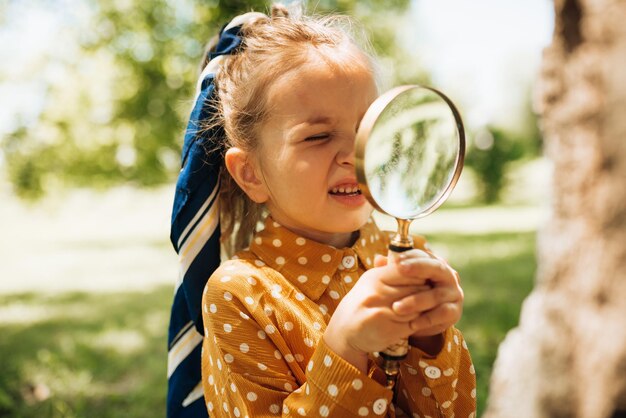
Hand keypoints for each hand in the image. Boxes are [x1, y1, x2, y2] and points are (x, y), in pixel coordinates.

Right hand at [323, 253, 432, 371]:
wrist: (344, 331)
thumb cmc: (362, 304)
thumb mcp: (372, 282)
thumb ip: (392, 272)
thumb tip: (418, 261)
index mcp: (375, 277)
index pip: (407, 270)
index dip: (420, 275)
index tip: (426, 279)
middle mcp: (377, 293)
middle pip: (416, 288)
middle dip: (424, 293)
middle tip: (429, 296)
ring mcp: (382, 312)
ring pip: (417, 307)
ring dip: (422, 309)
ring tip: (422, 310)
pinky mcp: (389, 329)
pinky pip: (414, 323)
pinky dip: (418, 323)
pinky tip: (416, 322)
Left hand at [391, 250, 463, 342]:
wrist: (419, 321)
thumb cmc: (407, 294)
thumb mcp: (398, 282)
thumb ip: (390, 271)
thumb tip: (378, 259)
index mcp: (432, 263)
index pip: (423, 255)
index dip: (410, 256)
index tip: (394, 260)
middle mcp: (446, 275)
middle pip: (436, 267)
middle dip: (418, 267)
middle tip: (400, 269)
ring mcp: (453, 293)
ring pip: (436, 294)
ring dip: (416, 301)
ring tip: (396, 308)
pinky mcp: (454, 311)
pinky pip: (443, 313)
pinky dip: (427, 318)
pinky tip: (412, 323)